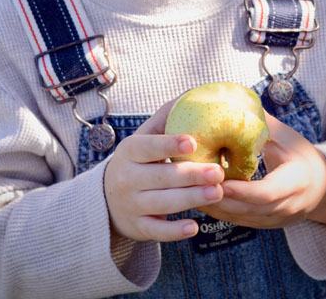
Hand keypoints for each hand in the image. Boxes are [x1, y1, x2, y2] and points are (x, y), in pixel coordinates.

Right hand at [104, 100, 224, 242]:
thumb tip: (190, 94)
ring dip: (191, 198)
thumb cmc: (137, 162)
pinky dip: (174, 231)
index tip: (193, 142)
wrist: (107, 199)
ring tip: (216, 192)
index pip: (149, 147)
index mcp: (129, 151)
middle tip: (218, 172)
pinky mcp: (138, 227)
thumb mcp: (143, 138)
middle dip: (191, 175)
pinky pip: (157, 231)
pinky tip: (193, 227)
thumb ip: (165, 119)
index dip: (170, 145)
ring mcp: (131, 205)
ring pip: (163, 203)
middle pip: (162, 177)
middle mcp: (127, 178)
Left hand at [196, 111, 325, 228]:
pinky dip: (220, 210)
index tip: (219, 179)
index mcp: (296, 182)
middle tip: (194, 183)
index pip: (267, 192)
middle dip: (221, 198)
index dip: (242, 189)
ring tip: (191, 189)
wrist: (321, 185)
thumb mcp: (285, 136)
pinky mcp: (265, 224)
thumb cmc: (300, 154)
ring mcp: (276, 220)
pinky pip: (240, 220)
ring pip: (241, 218)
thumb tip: (232, 98)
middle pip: (249, 209)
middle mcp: (287, 206)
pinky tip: (200, 197)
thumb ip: (261, 123)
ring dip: (216, 206)